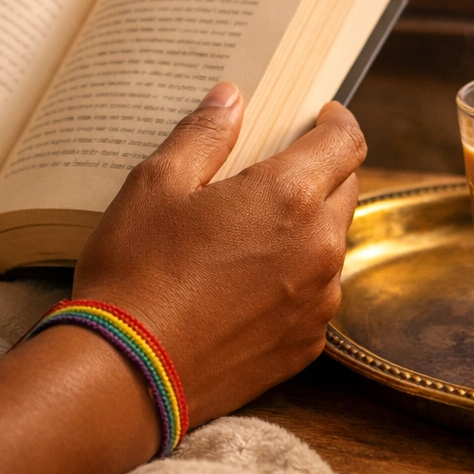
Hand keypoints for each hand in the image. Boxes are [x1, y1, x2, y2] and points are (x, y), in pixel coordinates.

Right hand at [73, 81, 366, 425]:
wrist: (127, 376)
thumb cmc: (137, 272)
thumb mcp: (156, 184)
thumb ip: (203, 133)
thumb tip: (230, 97)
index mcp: (289, 198)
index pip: (346, 143)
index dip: (338, 121)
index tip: (322, 116)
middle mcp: (319, 249)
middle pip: (345, 190)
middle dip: (322, 170)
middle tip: (279, 165)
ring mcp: (317, 303)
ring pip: (332, 244)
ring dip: (309, 225)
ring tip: (256, 226)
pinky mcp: (304, 345)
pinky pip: (316, 293)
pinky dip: (297, 275)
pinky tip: (249, 279)